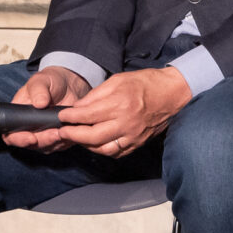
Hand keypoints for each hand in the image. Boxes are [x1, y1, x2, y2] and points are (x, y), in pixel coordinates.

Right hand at [0, 65, 92, 150]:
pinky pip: (61, 145)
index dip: (19, 140)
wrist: (70, 86)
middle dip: (43, 141)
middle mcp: (29, 129)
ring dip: (55, 142)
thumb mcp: (41, 80)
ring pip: (47, 147)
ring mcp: (44, 134)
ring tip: (63, 131)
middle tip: (54, 133)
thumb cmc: (50, 81)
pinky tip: (72, 130)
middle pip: (31, 145)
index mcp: (18, 117)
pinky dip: (66, 140)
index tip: (31, 138)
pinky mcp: (59, 137)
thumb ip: (38, 89)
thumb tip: (39, 103)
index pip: (11, 136)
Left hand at [45, 66, 190, 158]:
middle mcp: (126, 122)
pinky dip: (103, 150)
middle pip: (92, 136)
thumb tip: (79, 107)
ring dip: (87, 145)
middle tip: (63, 131)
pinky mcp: (138, 142)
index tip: (61, 116)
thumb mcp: (117, 80)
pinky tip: (96, 144)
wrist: (171, 93)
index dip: (71, 117)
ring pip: (103, 149)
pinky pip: (117, 152)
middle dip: (73, 135)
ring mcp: (133, 135)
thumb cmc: (145, 83)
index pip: (88, 115)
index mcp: (120, 103)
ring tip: (78, 138)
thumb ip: (96, 95)